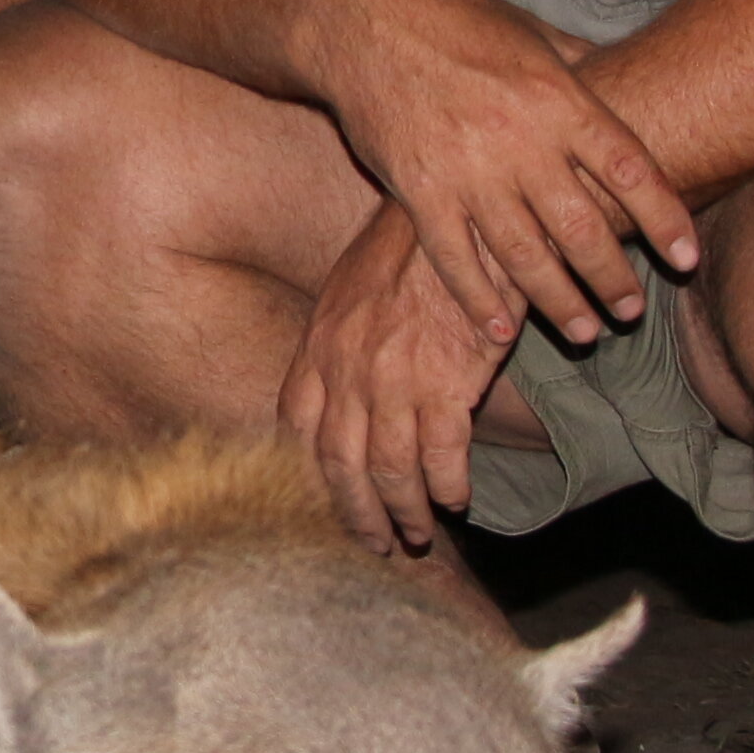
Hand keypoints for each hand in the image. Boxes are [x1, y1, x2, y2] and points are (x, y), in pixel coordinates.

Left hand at [278, 201, 522, 552]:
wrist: (459, 210)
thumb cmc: (410, 245)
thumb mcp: (350, 286)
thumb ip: (337, 342)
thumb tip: (338, 391)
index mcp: (318, 346)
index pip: (294, 429)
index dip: (304, 475)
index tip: (320, 502)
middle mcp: (346, 370)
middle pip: (339, 464)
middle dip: (354, 512)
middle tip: (373, 542)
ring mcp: (393, 379)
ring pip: (390, 470)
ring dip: (404, 512)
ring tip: (419, 533)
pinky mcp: (446, 380)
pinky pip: (441, 455)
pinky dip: (448, 485)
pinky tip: (458, 498)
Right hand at [314, 0, 697, 352]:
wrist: (364, 18)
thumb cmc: (453, 17)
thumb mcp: (531, 32)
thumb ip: (580, 66)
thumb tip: (624, 76)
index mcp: (558, 96)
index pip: (631, 169)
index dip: (665, 218)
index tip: (687, 256)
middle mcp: (520, 138)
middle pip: (582, 226)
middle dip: (613, 277)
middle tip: (631, 311)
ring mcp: (468, 169)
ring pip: (525, 254)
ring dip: (559, 302)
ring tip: (585, 333)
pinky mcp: (418, 189)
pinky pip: (455, 258)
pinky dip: (480, 299)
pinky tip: (501, 329)